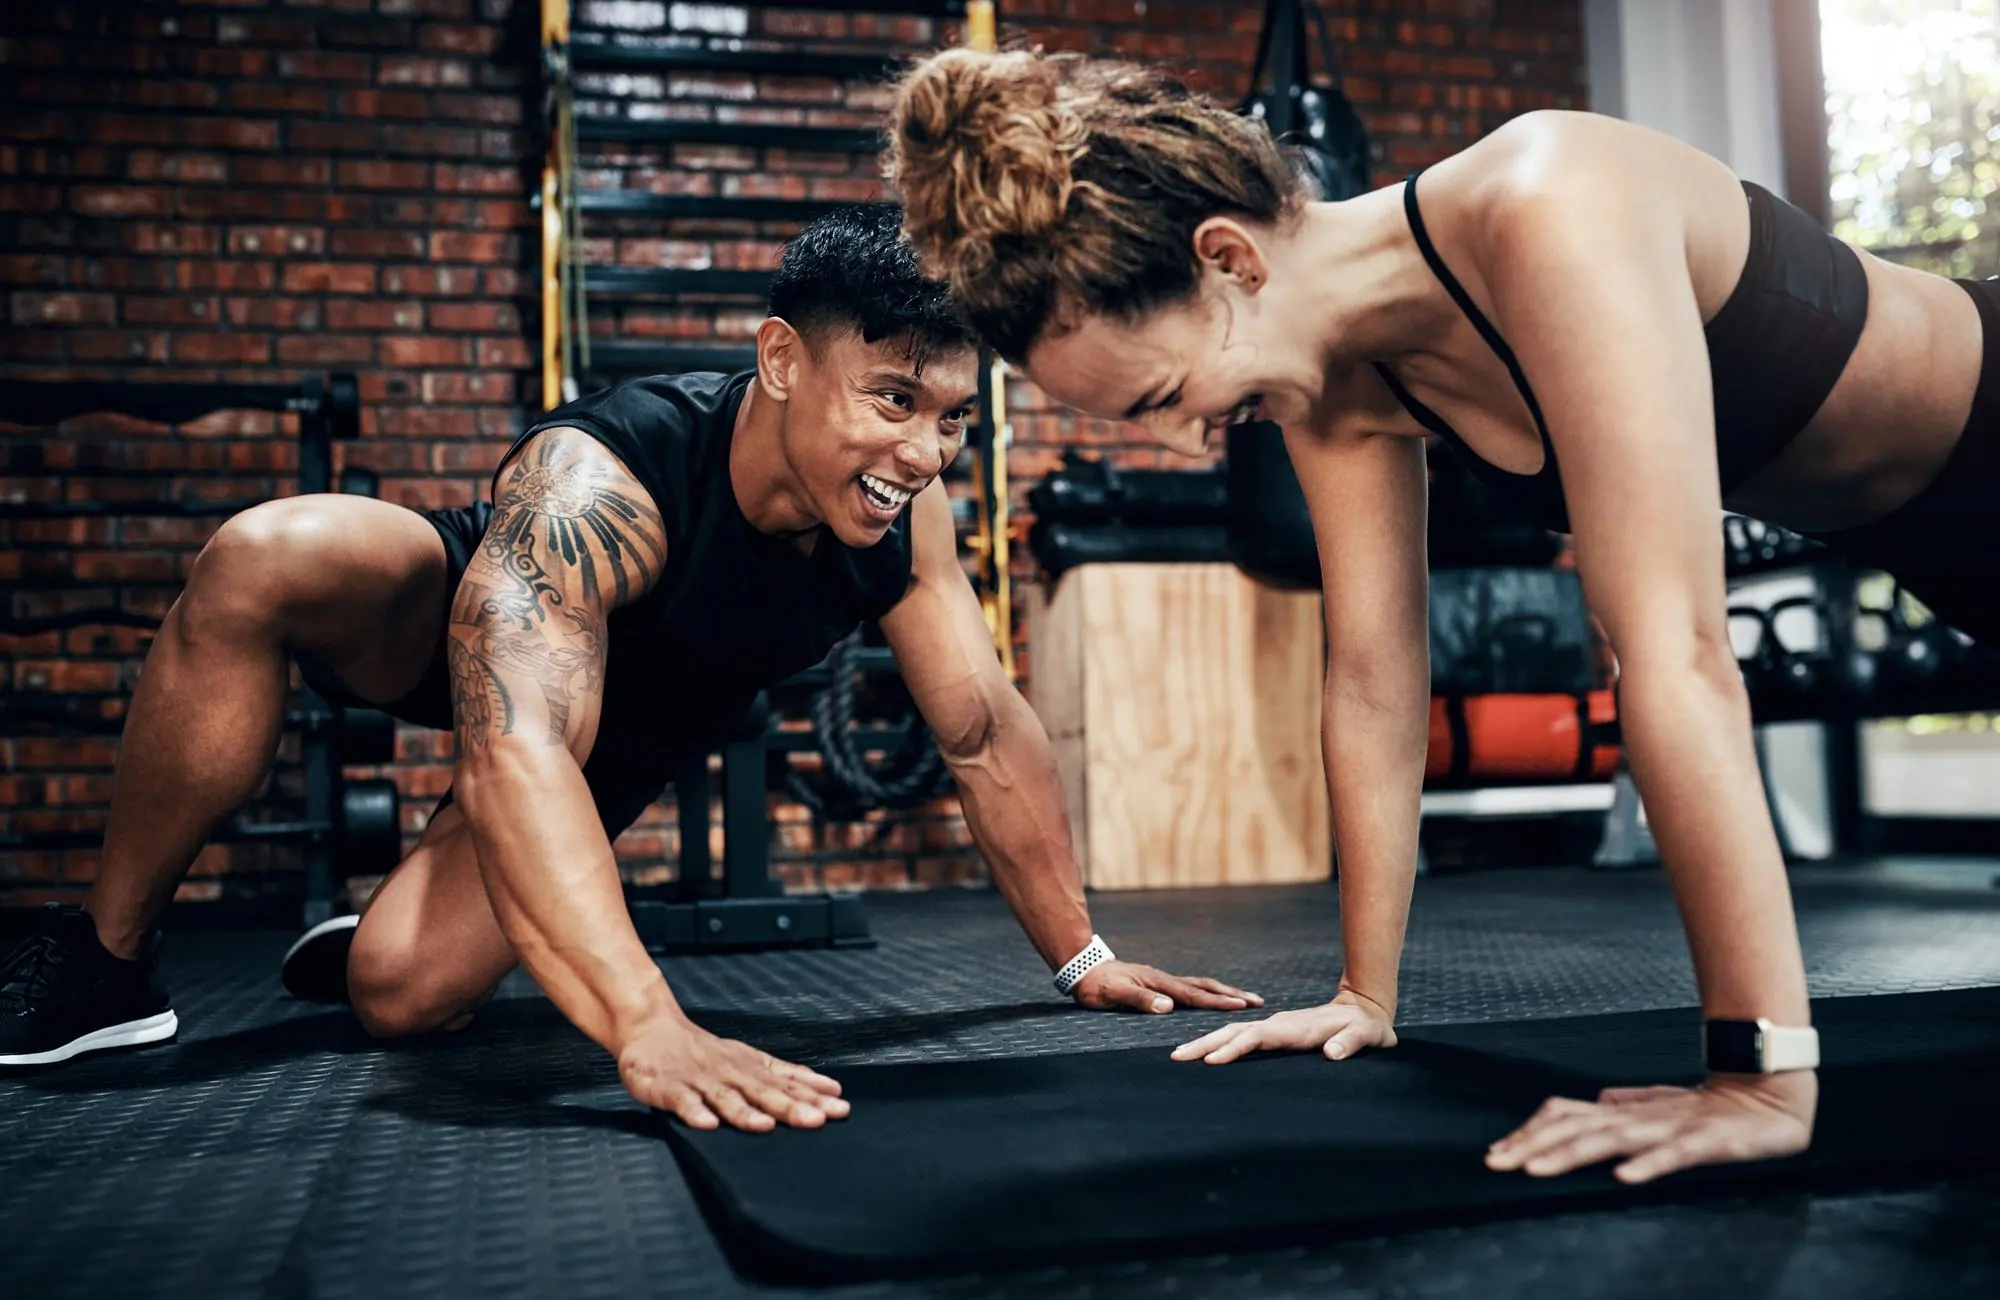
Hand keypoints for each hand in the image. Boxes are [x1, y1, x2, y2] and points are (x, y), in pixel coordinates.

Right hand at [617, 1018, 849, 1132]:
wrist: (653, 1030)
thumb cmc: (706, 1052)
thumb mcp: (751, 1060)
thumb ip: (788, 1075)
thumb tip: (831, 1088)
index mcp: (752, 1069)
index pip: (788, 1084)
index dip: (815, 1097)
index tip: (841, 1108)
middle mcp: (731, 1074)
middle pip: (764, 1092)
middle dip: (791, 1107)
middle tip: (818, 1119)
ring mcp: (700, 1081)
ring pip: (726, 1098)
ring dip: (745, 1112)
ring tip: (765, 1125)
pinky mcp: (669, 1087)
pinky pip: (683, 1102)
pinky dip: (694, 1113)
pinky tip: (707, 1124)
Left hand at [1071, 960, 1263, 1014]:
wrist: (1083, 969)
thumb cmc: (1097, 986)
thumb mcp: (1115, 994)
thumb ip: (1140, 1000)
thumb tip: (1169, 1008)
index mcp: (1159, 983)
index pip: (1194, 995)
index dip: (1218, 1002)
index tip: (1242, 1006)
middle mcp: (1165, 980)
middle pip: (1205, 986)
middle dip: (1231, 994)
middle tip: (1257, 1001)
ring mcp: (1162, 981)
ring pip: (1199, 986)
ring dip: (1221, 992)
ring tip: (1242, 999)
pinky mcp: (1157, 984)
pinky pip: (1188, 989)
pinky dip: (1206, 993)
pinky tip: (1209, 999)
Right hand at [1169, 990, 1396, 1062]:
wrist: (1362, 1009)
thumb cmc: (1367, 1027)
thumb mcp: (1368, 1036)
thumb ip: (1351, 1043)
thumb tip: (1332, 1054)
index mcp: (1297, 1028)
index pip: (1259, 1038)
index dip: (1235, 1049)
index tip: (1212, 1060)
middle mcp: (1279, 1025)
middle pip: (1235, 1032)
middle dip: (1206, 1044)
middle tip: (1177, 1057)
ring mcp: (1274, 1027)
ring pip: (1233, 1032)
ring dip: (1207, 1042)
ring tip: (1179, 1055)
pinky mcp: (1273, 1032)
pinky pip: (1241, 1036)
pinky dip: (1219, 1043)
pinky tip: (1204, 1053)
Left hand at [1486, 1070, 1816, 1182]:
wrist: (1769, 1096)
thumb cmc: (1710, 1107)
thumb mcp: (1659, 1107)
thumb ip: (1626, 1105)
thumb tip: (1594, 1103)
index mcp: (1625, 1112)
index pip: (1565, 1116)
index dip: (1529, 1132)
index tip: (1497, 1152)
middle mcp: (1638, 1118)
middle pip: (1575, 1128)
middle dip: (1532, 1145)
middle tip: (1496, 1162)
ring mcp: (1670, 1128)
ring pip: (1611, 1140)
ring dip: (1571, 1154)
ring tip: (1536, 1168)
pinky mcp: (1705, 1141)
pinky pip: (1673, 1156)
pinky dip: (1647, 1165)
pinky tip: (1624, 1177)